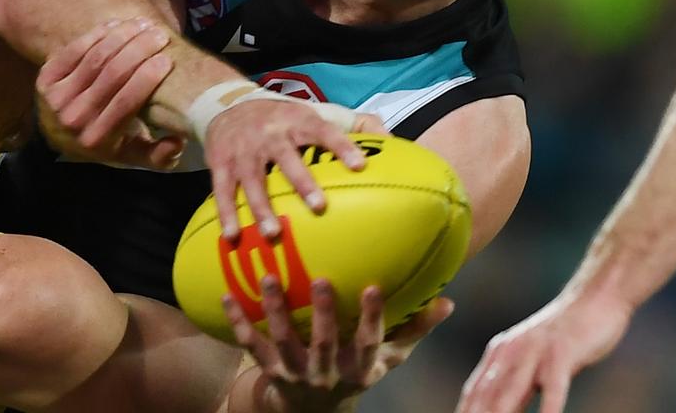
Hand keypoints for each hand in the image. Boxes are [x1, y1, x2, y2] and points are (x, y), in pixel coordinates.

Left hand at [37, 18, 184, 168]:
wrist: (61, 134)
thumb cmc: (107, 140)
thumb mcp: (134, 154)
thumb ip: (159, 156)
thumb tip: (177, 142)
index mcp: (97, 139)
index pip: (126, 101)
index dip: (148, 77)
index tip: (167, 58)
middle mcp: (73, 120)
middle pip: (112, 75)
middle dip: (139, 50)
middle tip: (159, 35)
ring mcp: (55, 98)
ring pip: (95, 58)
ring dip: (122, 37)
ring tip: (143, 24)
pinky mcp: (45, 78)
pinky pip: (74, 50)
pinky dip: (98, 34)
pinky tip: (117, 25)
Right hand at [204, 101, 385, 239]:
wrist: (227, 105)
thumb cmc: (283, 118)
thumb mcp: (315, 111)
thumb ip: (354, 124)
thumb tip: (392, 140)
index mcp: (298, 121)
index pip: (323, 130)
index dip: (341, 146)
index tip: (359, 165)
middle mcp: (271, 134)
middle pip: (287, 158)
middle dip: (302, 181)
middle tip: (319, 207)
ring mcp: (243, 150)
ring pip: (253, 179)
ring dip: (261, 207)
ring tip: (273, 233)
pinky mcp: (220, 163)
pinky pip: (222, 190)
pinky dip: (227, 213)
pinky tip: (234, 236)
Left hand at [226, 277, 452, 410]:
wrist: (313, 410)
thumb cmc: (355, 370)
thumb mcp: (387, 358)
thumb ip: (414, 329)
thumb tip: (449, 301)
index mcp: (358, 370)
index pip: (367, 343)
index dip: (371, 318)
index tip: (373, 288)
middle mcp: (326, 375)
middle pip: (324, 343)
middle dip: (324, 314)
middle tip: (323, 279)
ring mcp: (295, 373)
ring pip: (282, 342)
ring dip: (274, 310)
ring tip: (268, 276)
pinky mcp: (268, 371)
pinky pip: (250, 345)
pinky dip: (238, 322)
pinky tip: (226, 295)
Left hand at [456, 290, 633, 412]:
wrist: (594, 299)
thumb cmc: (564, 338)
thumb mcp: (533, 362)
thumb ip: (516, 387)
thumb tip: (499, 412)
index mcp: (499, 354)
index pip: (474, 391)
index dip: (464, 411)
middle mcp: (510, 352)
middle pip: (486, 395)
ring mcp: (535, 352)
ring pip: (511, 392)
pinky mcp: (561, 354)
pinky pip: (554, 388)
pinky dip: (547, 410)